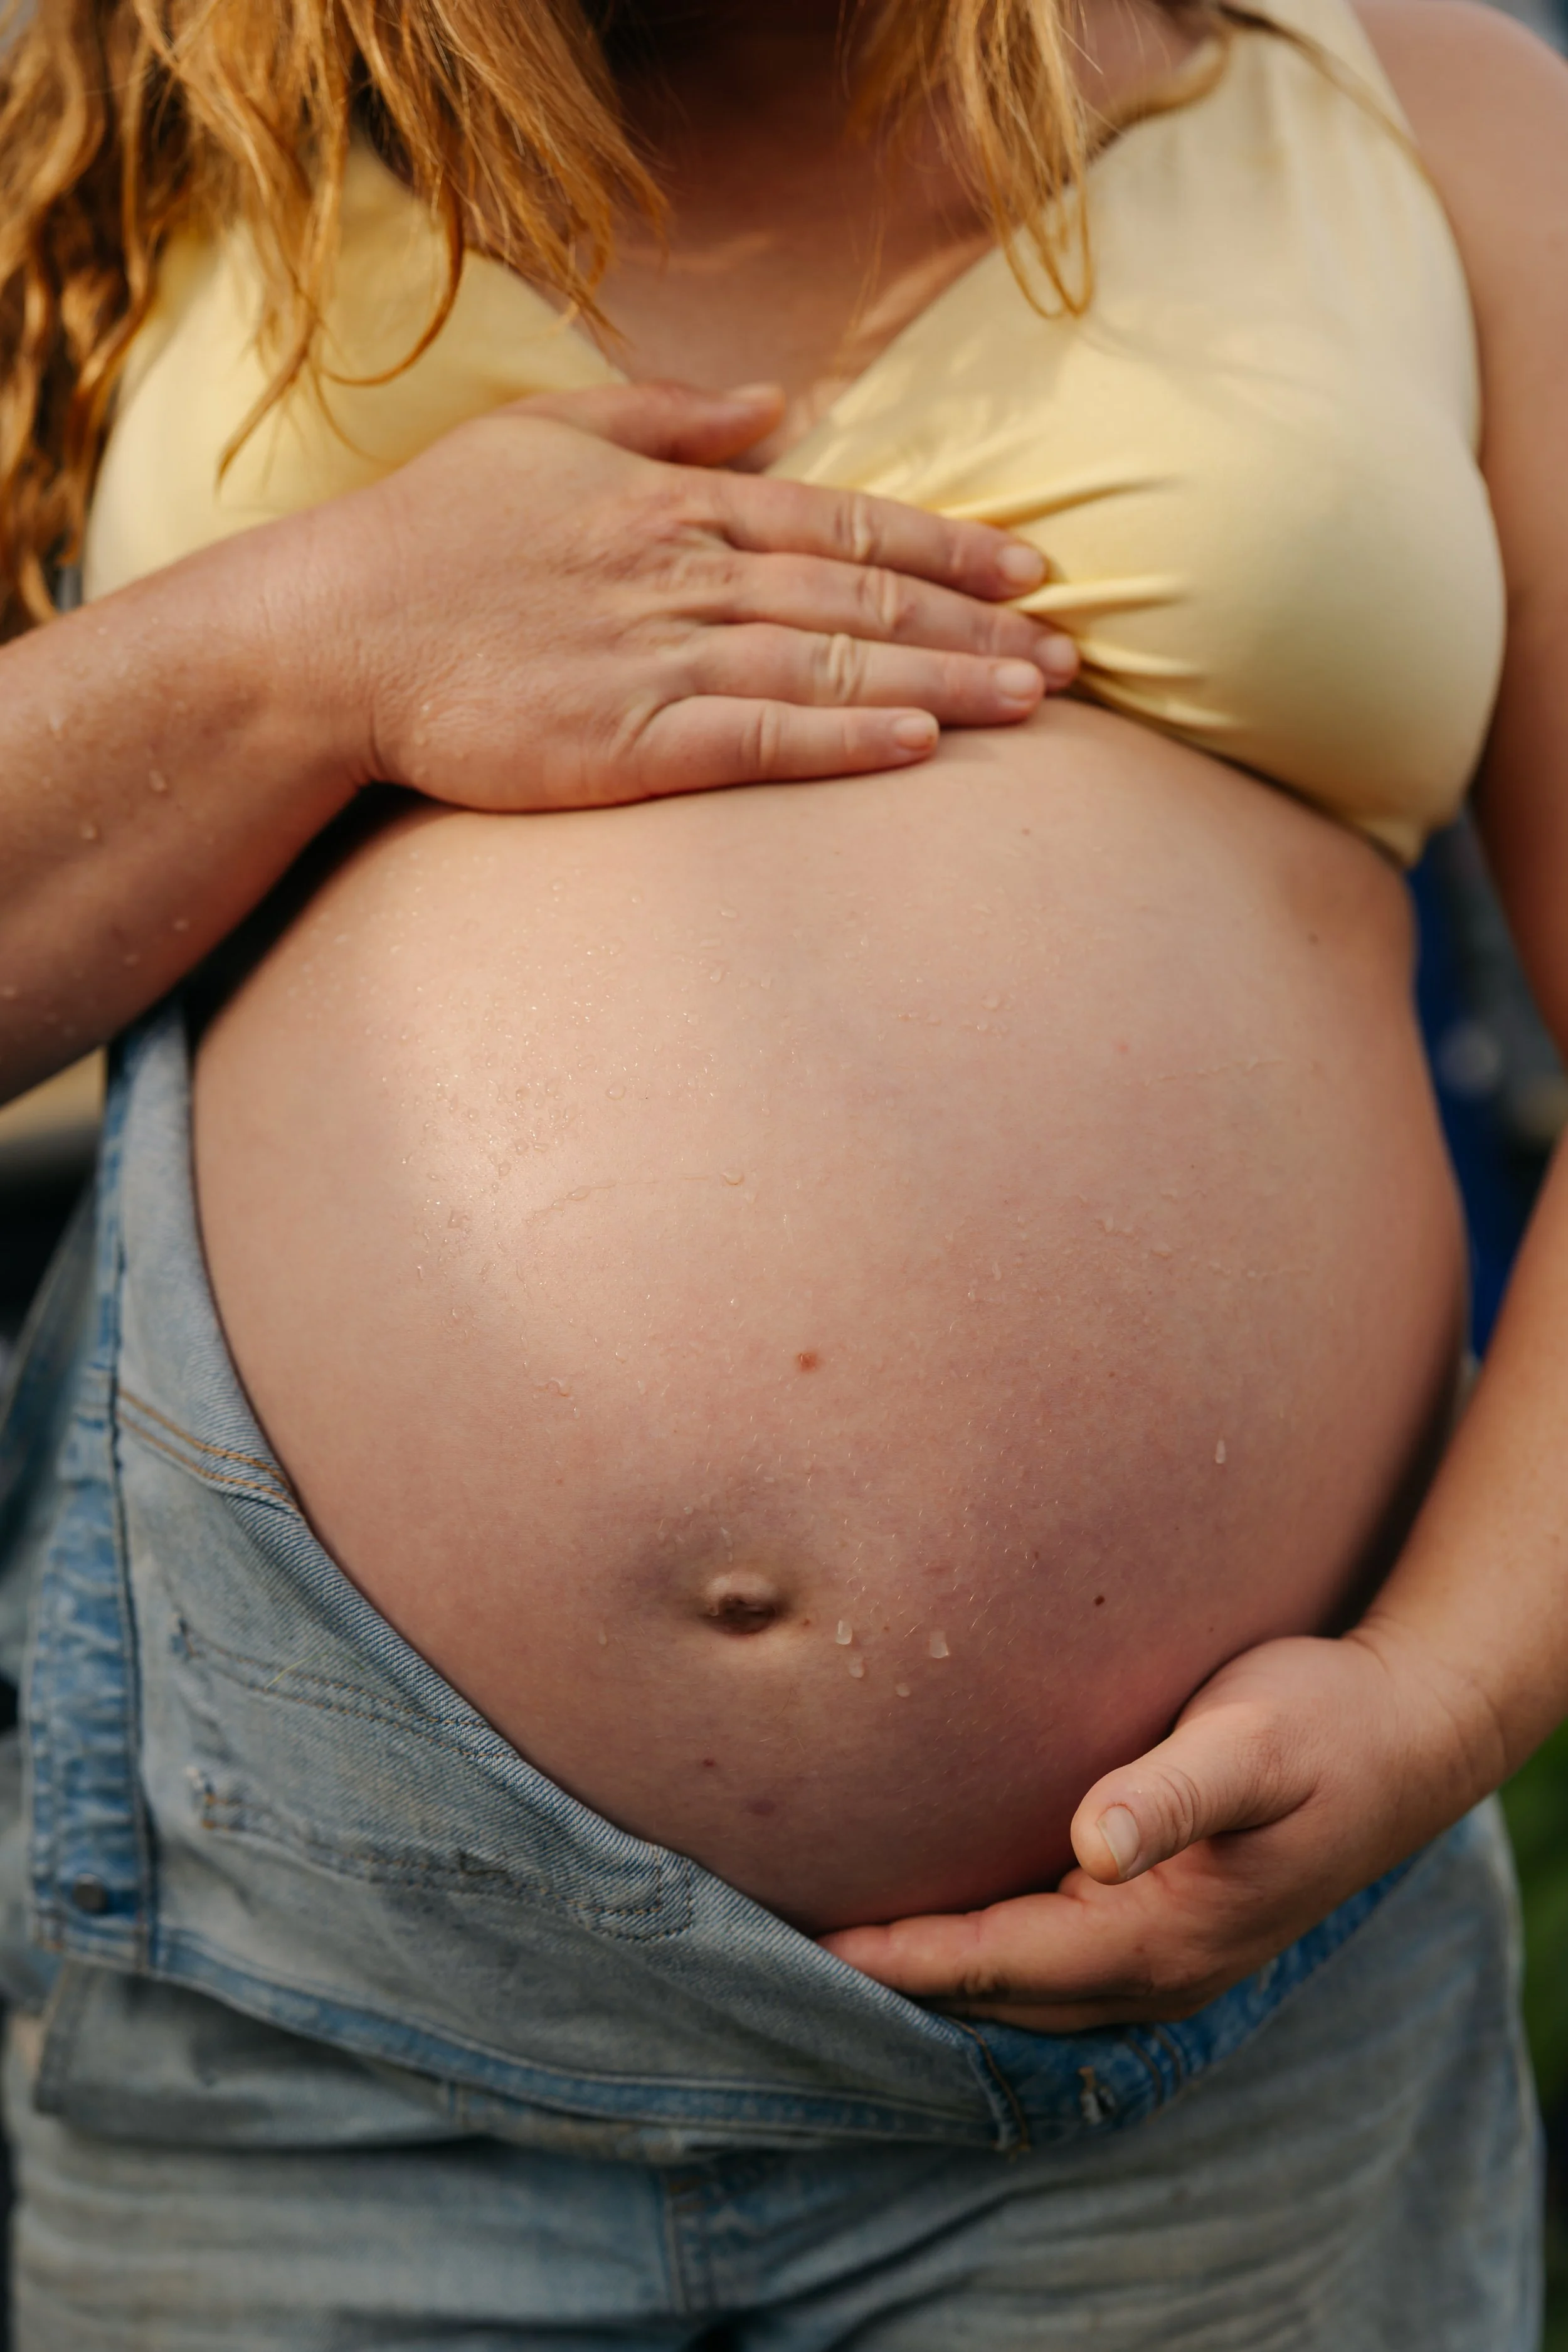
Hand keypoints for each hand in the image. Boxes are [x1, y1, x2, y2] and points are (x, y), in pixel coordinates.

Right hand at [308, 378, 1076, 810]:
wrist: (333, 635)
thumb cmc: (435, 536)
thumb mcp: (549, 434)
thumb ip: (670, 419)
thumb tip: (775, 405)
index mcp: (677, 505)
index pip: (847, 525)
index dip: (950, 549)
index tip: (1031, 572)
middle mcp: (687, 576)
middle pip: (866, 603)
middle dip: (981, 626)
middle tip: (1072, 654)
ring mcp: (658, 662)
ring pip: (836, 671)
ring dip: (947, 684)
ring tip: (1036, 703)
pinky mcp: (625, 746)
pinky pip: (760, 742)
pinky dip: (847, 743)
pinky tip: (924, 748)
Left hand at [820, 1623, 1504, 2027]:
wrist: (1408, 1734)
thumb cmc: (1324, 1722)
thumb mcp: (1254, 1741)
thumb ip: (1175, 1791)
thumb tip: (1096, 1843)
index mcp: (1163, 1934)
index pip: (1000, 1962)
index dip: (905, 1959)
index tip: (811, 1945)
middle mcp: (1155, 1967)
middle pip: (995, 1990)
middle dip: (897, 1975)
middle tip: (781, 1942)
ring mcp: (1161, 1954)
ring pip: (1017, 1981)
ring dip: (933, 1966)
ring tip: (830, 1933)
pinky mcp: (1160, 1920)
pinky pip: (1046, 1954)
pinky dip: (980, 1944)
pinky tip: (929, 1904)